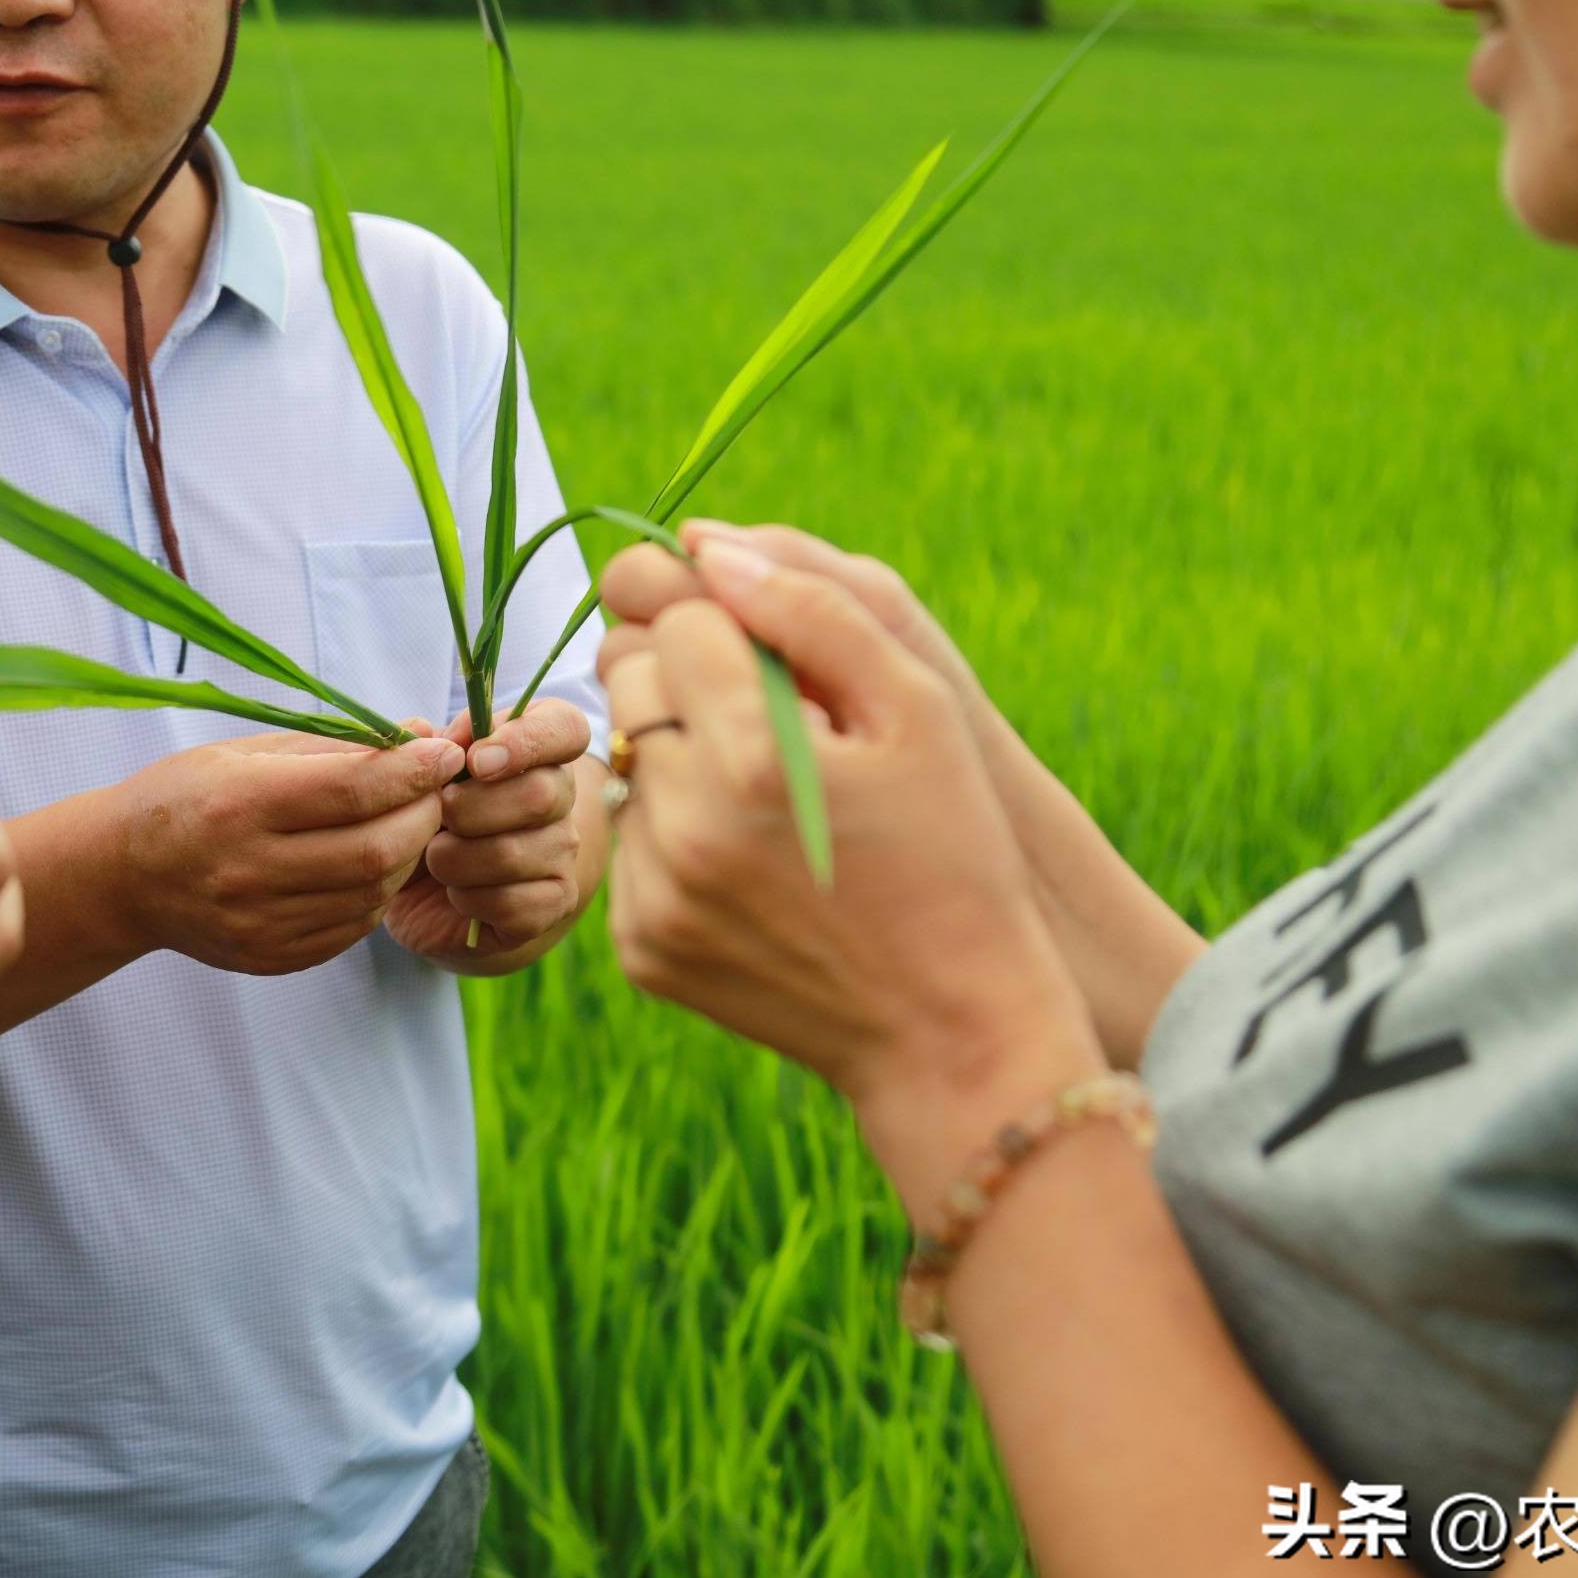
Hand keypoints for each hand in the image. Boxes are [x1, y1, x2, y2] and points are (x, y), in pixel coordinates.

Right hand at [112, 729, 468, 973]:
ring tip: (408, 824)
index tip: (445, 754)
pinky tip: (372, 864)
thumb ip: (336, 747)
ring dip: (407, 856)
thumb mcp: (246, 752)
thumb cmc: (187, 797)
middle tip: (437, 792)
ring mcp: (260, 924)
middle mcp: (247, 871)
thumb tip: (424, 736)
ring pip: (372, 893)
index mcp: (239, 805)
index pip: (354, 790)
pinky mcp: (271, 958)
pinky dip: (377, 892)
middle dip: (423, 816)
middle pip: (374, 849)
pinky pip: (352, 927)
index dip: (414, 771)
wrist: (121, 876)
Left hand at [384, 700, 605, 965]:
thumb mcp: (421, 773)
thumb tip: (453, 739)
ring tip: (436, 857)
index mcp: (538, 749)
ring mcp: (564, 853)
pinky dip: (467, 900)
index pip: (567, 728)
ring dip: (453, 859)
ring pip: (512, 854)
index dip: (527, 739)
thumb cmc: (428, 815)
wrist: (427, 888)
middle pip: (539, 794)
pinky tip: (456, 892)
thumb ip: (434, 744)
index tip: (475, 759)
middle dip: (467, 808)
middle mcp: (562, 797)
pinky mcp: (554, 902)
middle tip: (438, 816)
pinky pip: (510, 903)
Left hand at [597, 542, 1102, 1171]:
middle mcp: (684, 827)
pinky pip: (629, 845)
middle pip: (626, 680)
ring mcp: (653, 896)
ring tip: (763, 789)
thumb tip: (708, 548)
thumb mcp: (919, 710)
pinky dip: (673, 832)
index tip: (765, 646)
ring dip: (676, 752)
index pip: (676, 621)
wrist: (951, 1029)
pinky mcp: (640, 949)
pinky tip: (750, 856)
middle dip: (682, 670)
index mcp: (755, 757)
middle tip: (757, 705)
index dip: (722, 617)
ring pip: (623, 760)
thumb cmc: (953, 853)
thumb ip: (814, 611)